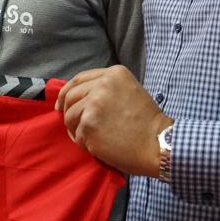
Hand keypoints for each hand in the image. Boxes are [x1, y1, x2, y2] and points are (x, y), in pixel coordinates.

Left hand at [56, 65, 173, 176]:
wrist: (158, 144)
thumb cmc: (147, 122)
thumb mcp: (130, 91)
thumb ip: (107, 88)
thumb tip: (79, 96)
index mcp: (113, 74)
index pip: (79, 79)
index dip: (67, 92)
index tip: (62, 103)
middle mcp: (102, 85)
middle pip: (70, 96)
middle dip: (67, 111)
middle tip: (72, 124)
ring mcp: (93, 105)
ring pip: (69, 116)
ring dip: (76, 129)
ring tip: (92, 138)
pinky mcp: (89, 125)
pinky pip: (77, 135)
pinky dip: (84, 143)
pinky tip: (99, 146)